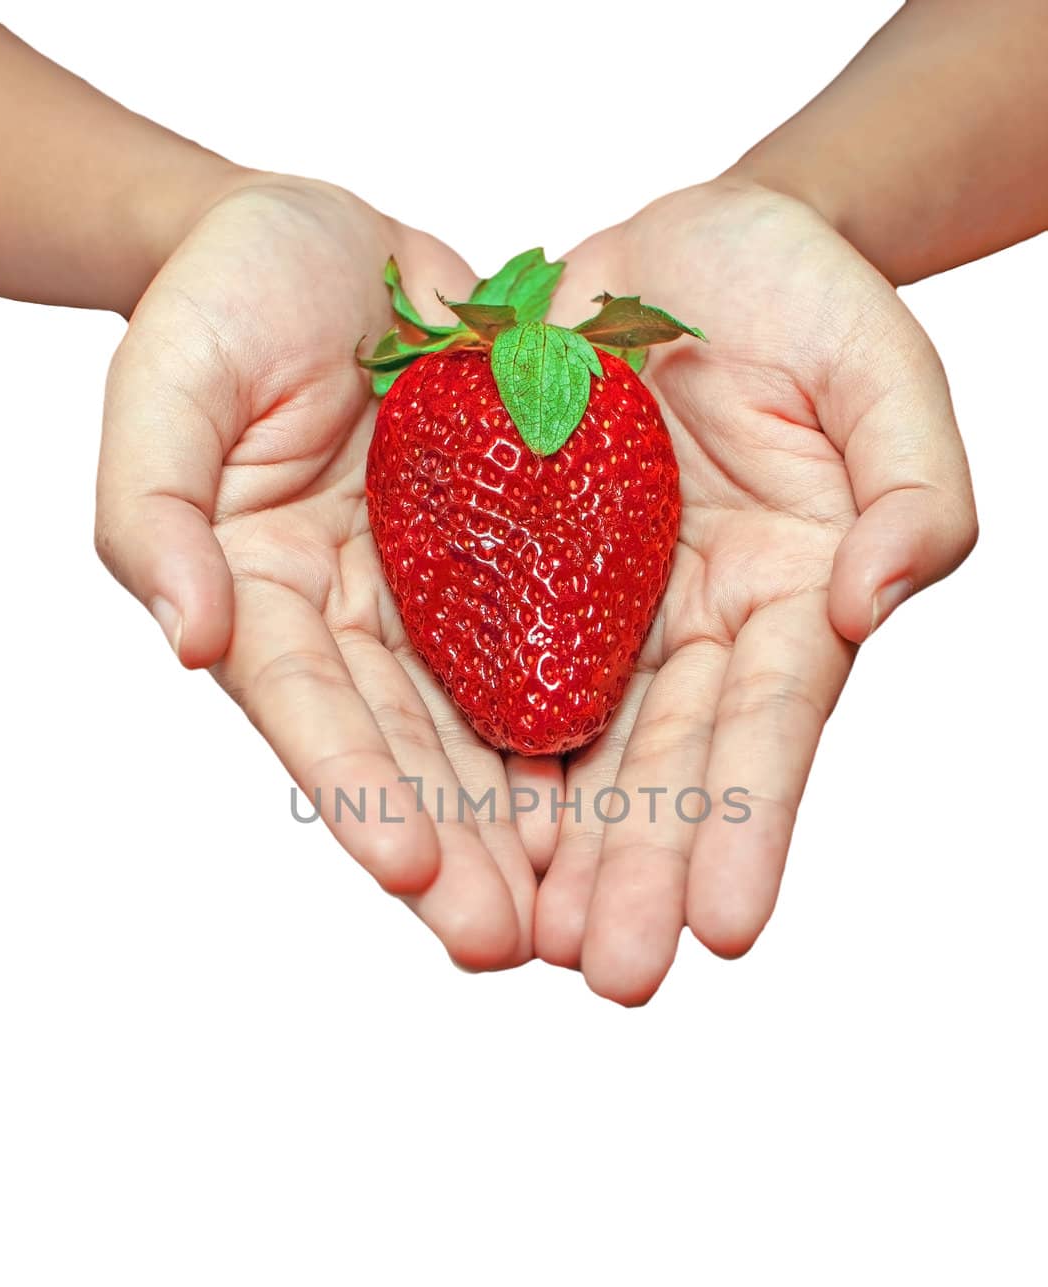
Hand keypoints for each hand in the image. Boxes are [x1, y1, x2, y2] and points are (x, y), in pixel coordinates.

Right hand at [96, 176, 535, 966]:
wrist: (333, 238)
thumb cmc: (225, 293)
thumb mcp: (165, 384)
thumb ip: (153, 514)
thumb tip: (190, 638)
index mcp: (264, 598)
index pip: (312, 712)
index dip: (359, 791)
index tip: (414, 870)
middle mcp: (358, 621)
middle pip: (410, 751)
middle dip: (458, 851)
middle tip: (509, 945)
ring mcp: (440, 596)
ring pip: (493, 724)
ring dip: (533, 823)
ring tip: (577, 916)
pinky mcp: (515, 557)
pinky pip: (561, 642)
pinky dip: (590, 721)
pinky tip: (632, 798)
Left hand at [534, 177, 977, 1002]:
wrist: (671, 250)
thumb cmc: (793, 294)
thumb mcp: (877, 363)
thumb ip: (913, 480)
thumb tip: (870, 596)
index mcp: (784, 599)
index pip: (769, 727)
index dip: (750, 822)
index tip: (727, 925)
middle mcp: (687, 634)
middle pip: (660, 768)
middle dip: (636, 874)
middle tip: (606, 972)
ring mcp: (594, 616)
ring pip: (560, 749)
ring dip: (541, 852)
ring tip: (512, 945)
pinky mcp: (509, 582)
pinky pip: (472, 673)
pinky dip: (456, 756)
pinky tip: (436, 839)